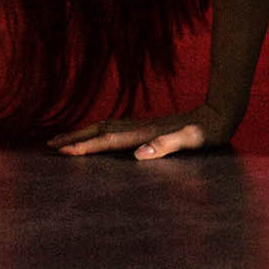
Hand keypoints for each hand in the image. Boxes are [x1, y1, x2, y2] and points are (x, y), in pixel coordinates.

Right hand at [47, 100, 236, 159]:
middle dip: (74, 137)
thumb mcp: (191, 141)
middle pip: (100, 131)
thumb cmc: (207, 131)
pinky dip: (99, 132)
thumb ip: (166, 146)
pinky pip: (116, 129)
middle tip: (48, 145)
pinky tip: (98, 136)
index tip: (62, 152)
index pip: (109, 142)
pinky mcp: (149, 126)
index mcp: (146, 134)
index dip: (86, 147)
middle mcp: (141, 128)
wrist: (220, 113)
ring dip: (84, 133)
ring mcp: (144, 125)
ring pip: (106, 128)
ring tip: (64, 140)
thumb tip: (138, 155)